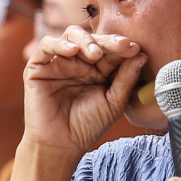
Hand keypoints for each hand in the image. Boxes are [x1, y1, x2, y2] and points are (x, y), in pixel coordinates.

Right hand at [23, 24, 145, 157]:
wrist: (61, 145)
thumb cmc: (87, 126)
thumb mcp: (114, 102)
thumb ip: (126, 79)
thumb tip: (142, 54)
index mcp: (97, 70)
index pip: (110, 50)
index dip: (122, 47)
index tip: (136, 48)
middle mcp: (78, 62)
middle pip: (94, 39)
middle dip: (109, 41)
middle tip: (122, 45)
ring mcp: (58, 63)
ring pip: (71, 36)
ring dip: (86, 40)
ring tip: (96, 53)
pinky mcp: (38, 67)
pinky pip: (47, 46)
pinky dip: (59, 44)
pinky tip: (73, 51)